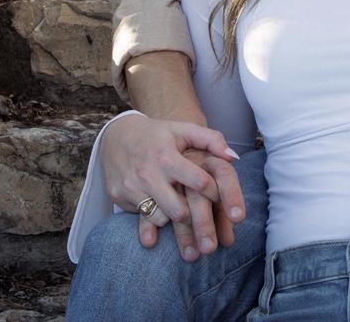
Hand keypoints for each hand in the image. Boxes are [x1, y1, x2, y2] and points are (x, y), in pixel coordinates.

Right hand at [100, 114, 245, 259]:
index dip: (214, 192)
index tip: (218, 196)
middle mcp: (148, 174)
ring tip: (181, 209)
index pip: (199, 182)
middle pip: (180, 211)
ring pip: (160, 219)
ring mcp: (132, 187)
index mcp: (167, 156)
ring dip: (173, 218)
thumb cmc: (158, 135)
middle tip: (201, 213)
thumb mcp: (183, 130)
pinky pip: (142, 218)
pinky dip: (154, 218)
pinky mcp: (119, 197)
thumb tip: (233, 158)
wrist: (117, 136)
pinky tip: (161, 209)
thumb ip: (211, 140)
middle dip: (194, 216)